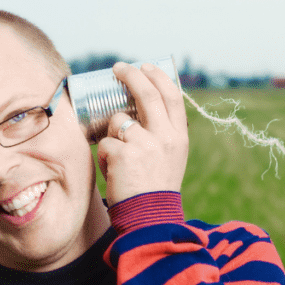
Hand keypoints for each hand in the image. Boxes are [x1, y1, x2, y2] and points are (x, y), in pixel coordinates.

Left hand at [96, 62, 188, 204]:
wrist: (149, 218)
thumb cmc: (155, 188)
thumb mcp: (169, 158)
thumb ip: (159, 133)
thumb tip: (134, 106)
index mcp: (179, 137)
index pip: (172, 96)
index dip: (157, 76)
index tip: (144, 66)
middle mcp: (166, 137)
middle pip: (147, 93)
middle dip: (131, 75)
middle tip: (118, 67)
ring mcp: (145, 144)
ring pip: (118, 121)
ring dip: (112, 135)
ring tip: (120, 159)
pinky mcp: (123, 154)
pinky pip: (105, 143)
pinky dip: (105, 157)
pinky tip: (115, 174)